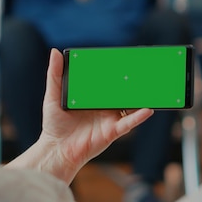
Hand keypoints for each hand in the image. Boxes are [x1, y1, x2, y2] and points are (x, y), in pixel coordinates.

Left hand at [37, 49, 153, 181]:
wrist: (56, 149)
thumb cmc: (54, 125)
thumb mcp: (52, 96)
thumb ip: (55, 74)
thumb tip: (55, 52)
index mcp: (92, 96)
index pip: (106, 81)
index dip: (113, 70)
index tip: (122, 57)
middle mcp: (103, 107)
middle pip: (120, 91)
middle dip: (131, 81)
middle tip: (141, 68)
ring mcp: (109, 118)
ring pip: (128, 105)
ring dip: (139, 97)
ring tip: (149, 85)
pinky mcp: (112, 131)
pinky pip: (128, 123)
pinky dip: (138, 117)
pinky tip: (147, 109)